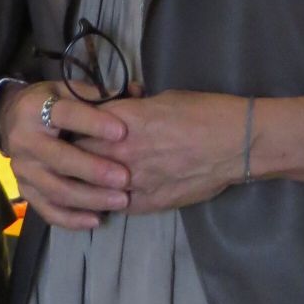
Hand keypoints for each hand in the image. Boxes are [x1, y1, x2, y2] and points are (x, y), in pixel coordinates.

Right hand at [0, 81, 130, 229]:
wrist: (11, 120)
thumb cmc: (49, 103)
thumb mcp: (66, 90)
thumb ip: (97, 95)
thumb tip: (135, 92)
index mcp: (36, 109)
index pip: (66, 115)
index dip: (94, 124)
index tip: (122, 132)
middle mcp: (25, 140)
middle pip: (60, 159)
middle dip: (94, 170)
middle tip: (125, 178)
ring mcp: (23, 169)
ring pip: (56, 190)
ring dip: (90, 198)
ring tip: (120, 201)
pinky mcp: (24, 190)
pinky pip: (48, 210)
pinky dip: (72, 219)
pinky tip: (97, 219)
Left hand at [78, 90, 248, 213]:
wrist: (235, 143)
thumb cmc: (201, 112)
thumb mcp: (160, 99)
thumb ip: (132, 108)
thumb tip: (119, 108)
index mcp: (123, 120)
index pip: (78, 123)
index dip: (71, 124)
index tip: (67, 124)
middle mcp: (122, 151)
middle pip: (78, 154)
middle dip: (72, 151)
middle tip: (67, 150)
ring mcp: (134, 181)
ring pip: (92, 184)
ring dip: (86, 179)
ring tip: (81, 175)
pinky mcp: (148, 203)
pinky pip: (116, 204)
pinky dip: (108, 199)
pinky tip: (104, 196)